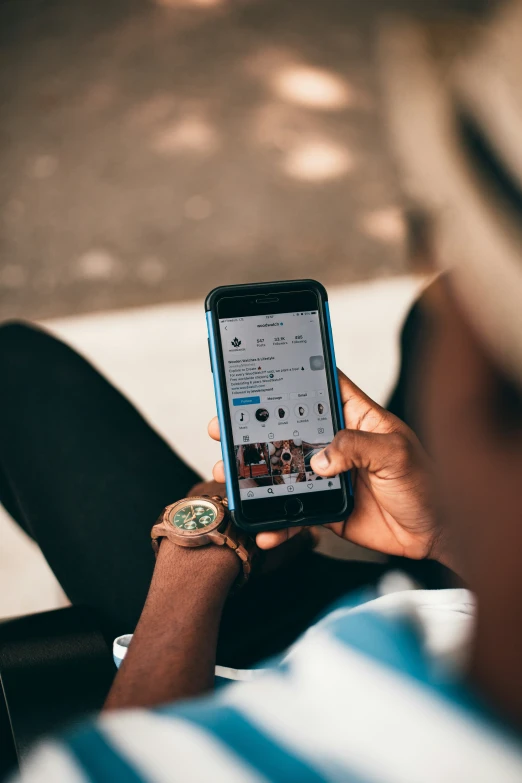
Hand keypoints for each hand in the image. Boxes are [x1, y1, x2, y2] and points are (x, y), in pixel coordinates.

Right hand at [209, 370, 442, 562]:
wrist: (436, 534)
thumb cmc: (429, 484)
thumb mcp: (397, 454)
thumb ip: (357, 447)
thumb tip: (319, 459)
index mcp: (357, 418)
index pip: (321, 385)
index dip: (292, 375)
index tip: (259, 372)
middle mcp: (338, 443)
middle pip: (288, 429)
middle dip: (253, 428)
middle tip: (222, 426)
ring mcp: (329, 476)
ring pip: (283, 470)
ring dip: (255, 474)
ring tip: (228, 475)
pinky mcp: (326, 507)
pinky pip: (294, 511)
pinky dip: (278, 522)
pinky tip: (264, 528)